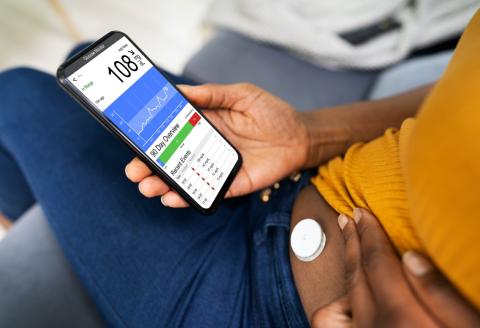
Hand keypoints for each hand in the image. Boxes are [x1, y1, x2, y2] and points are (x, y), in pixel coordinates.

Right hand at [125, 83, 308, 206]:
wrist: (300, 136)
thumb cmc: (272, 112)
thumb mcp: (242, 95)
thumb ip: (213, 94)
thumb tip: (180, 91)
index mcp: (205, 124)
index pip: (172, 131)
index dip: (152, 137)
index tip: (133, 139)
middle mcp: (207, 147)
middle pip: (172, 158)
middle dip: (150, 165)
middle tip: (133, 171)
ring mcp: (217, 167)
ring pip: (184, 178)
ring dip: (163, 184)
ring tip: (146, 186)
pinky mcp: (232, 184)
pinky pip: (207, 192)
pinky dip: (189, 197)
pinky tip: (172, 198)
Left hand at [312, 209, 479, 326]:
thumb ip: (441, 295)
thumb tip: (411, 256)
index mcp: (400, 317)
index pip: (376, 262)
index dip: (368, 233)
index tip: (360, 211)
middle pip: (355, 273)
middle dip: (351, 241)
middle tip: (347, 217)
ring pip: (340, 296)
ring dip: (345, 268)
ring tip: (347, 245)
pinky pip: (331, 325)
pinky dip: (335, 308)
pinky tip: (347, 298)